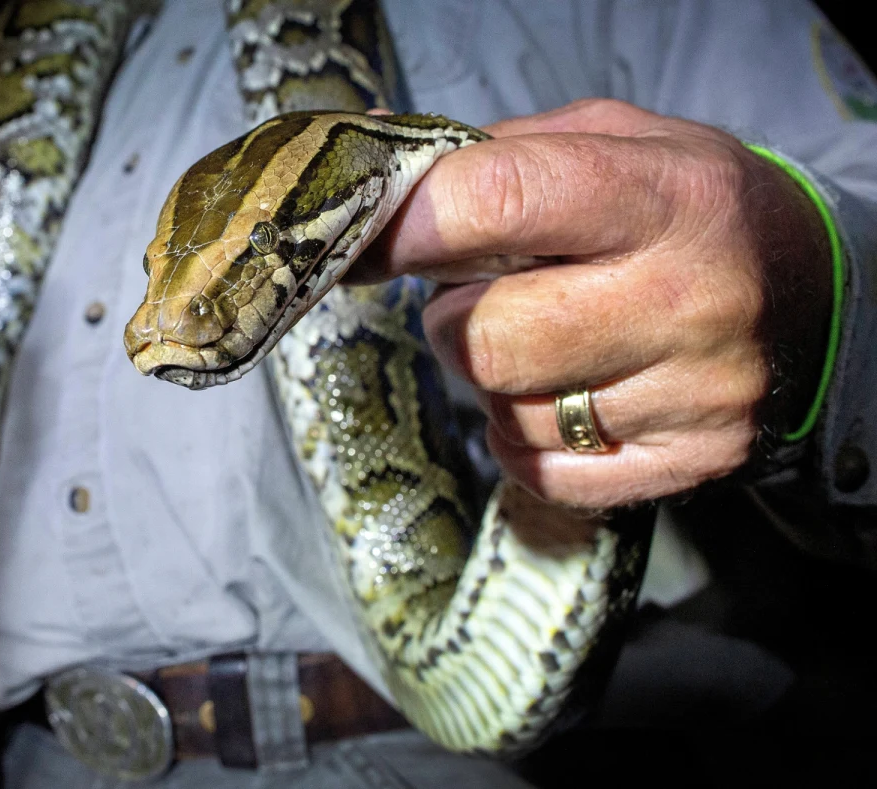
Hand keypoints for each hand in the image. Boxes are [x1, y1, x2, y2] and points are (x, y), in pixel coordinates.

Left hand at [358, 99, 832, 508]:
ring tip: (538, 339)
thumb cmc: (688, 209)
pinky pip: (540, 470)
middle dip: (451, 317)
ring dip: (489, 378)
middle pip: (488, 337)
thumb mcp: (615, 142)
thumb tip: (372, 156)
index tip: (376, 241)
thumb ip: (496, 153)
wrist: (812, 296)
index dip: (413, 224)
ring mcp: (692, 397)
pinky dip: (520, 436)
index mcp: (666, 198)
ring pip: (506, 410)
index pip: (503, 203)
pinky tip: (556, 396)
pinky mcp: (685, 465)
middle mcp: (687, 303)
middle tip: (478, 297)